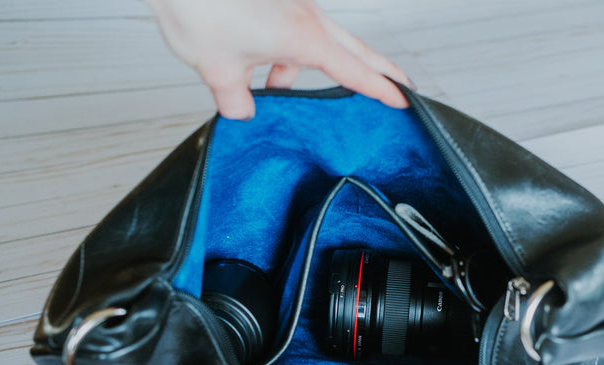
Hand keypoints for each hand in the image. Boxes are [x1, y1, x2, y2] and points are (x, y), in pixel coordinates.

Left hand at [146, 0, 413, 118]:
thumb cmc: (200, 8)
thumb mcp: (218, 71)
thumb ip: (237, 103)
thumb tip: (243, 115)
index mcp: (303, 37)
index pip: (355, 70)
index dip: (381, 89)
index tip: (404, 102)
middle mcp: (305, 18)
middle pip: (356, 50)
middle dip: (380, 71)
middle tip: (401, 88)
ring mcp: (292, 8)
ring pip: (318, 46)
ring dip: (304, 71)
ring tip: (279, 91)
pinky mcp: (276, 5)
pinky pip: (291, 38)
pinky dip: (281, 58)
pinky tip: (255, 73)